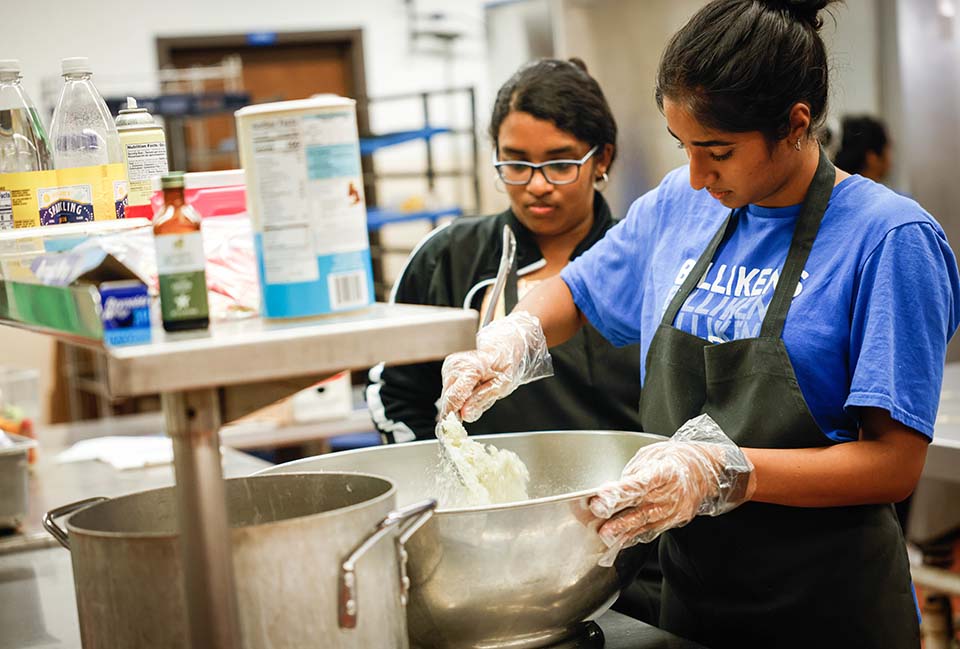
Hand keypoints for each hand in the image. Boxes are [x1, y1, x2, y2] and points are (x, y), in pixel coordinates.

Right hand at [439, 311, 551, 421]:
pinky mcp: (449, 367)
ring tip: (481, 391)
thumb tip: (465, 415)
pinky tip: (474, 387)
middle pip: (448, 398)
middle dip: (459, 410)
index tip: (452, 432)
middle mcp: (455, 364)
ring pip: (448, 395)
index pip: (452, 398)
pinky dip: (460, 394)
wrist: (506, 342)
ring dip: (461, 401)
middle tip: (476, 409)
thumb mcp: (503, 384)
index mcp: (469, 367)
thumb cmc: (507, 360)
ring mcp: (450, 365)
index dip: (451, 417)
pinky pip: (450, 388)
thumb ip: (482, 400)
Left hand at [589, 414, 753, 565]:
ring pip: (646, 522)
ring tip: (606, 534)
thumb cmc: (677, 459)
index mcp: (665, 472)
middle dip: (618, 514)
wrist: (708, 472)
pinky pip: (653, 529)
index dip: (619, 492)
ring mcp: (675, 510)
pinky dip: (636, 535)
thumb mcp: (654, 454)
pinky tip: (622, 539)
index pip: (640, 484)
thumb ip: (635, 471)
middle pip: (641, 506)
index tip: (601, 497)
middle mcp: (671, 494)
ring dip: (624, 530)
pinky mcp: (676, 520)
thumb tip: (616, 487)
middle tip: (598, 518)